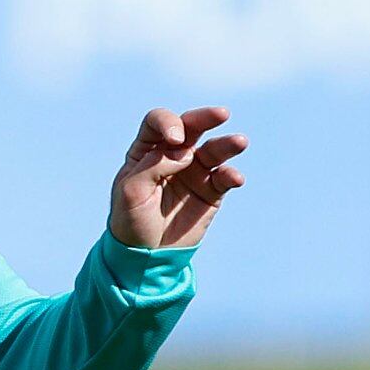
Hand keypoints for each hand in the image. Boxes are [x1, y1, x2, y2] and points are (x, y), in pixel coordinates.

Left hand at [109, 106, 250, 250]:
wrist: (146, 255)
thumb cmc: (130, 220)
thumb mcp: (130, 192)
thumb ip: (152, 167)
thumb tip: (185, 152)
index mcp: (146, 151)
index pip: (157, 123)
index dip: (168, 123)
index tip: (175, 139)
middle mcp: (173, 155)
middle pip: (191, 127)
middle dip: (205, 118)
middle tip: (221, 114)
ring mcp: (194, 171)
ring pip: (214, 150)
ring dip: (227, 144)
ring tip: (240, 142)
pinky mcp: (211, 191)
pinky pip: (225, 178)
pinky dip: (232, 176)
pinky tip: (234, 178)